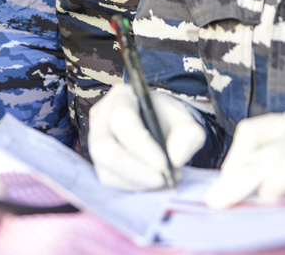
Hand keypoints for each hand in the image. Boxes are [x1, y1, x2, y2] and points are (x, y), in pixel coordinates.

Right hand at [88, 83, 206, 190]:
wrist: (162, 129)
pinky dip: (133, 187)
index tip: (164, 164)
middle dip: (133, 169)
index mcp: (121, 97)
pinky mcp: (99, 162)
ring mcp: (96, 140)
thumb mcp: (186, 122)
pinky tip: (152, 183)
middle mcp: (101, 117)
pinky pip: (109, 180)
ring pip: (105, 167)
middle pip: (104, 147)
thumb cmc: (169, 121)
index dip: (140, 144)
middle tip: (161, 179)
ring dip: (136, 181)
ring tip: (163, 180)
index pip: (121, 118)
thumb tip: (175, 159)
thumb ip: (188, 136)